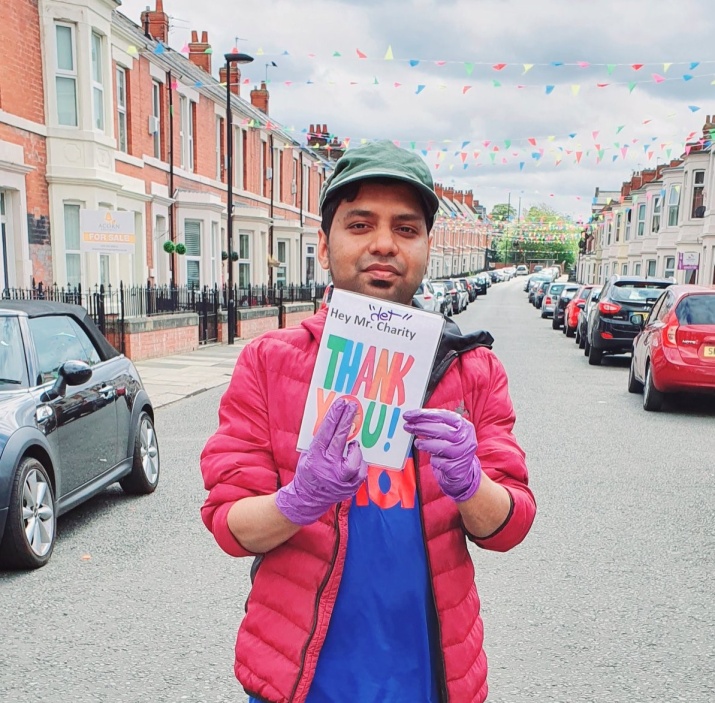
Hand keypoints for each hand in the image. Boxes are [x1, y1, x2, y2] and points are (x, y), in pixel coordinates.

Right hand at [276, 398, 367, 525]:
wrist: (306, 500)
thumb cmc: (307, 473)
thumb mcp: (307, 455)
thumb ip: (320, 442)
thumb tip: (334, 422)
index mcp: (315, 457)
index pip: (326, 431)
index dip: (335, 416)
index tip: (341, 403)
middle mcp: (327, 467)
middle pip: (340, 439)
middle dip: (347, 420)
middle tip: (352, 406)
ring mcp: (339, 479)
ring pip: (355, 458)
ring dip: (354, 450)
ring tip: (351, 447)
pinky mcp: (349, 488)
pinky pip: (361, 471)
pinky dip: (359, 464)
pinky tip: (354, 462)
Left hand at [403, 408, 481, 502]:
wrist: (462, 472)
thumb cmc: (452, 448)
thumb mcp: (450, 433)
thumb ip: (436, 424)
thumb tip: (414, 417)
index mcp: (465, 426)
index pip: (443, 415)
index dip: (425, 414)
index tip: (410, 414)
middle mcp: (466, 439)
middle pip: (441, 430)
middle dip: (421, 427)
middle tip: (408, 426)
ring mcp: (462, 454)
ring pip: (440, 446)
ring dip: (424, 444)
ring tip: (417, 443)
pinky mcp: (455, 468)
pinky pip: (438, 461)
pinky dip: (433, 459)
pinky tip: (432, 458)